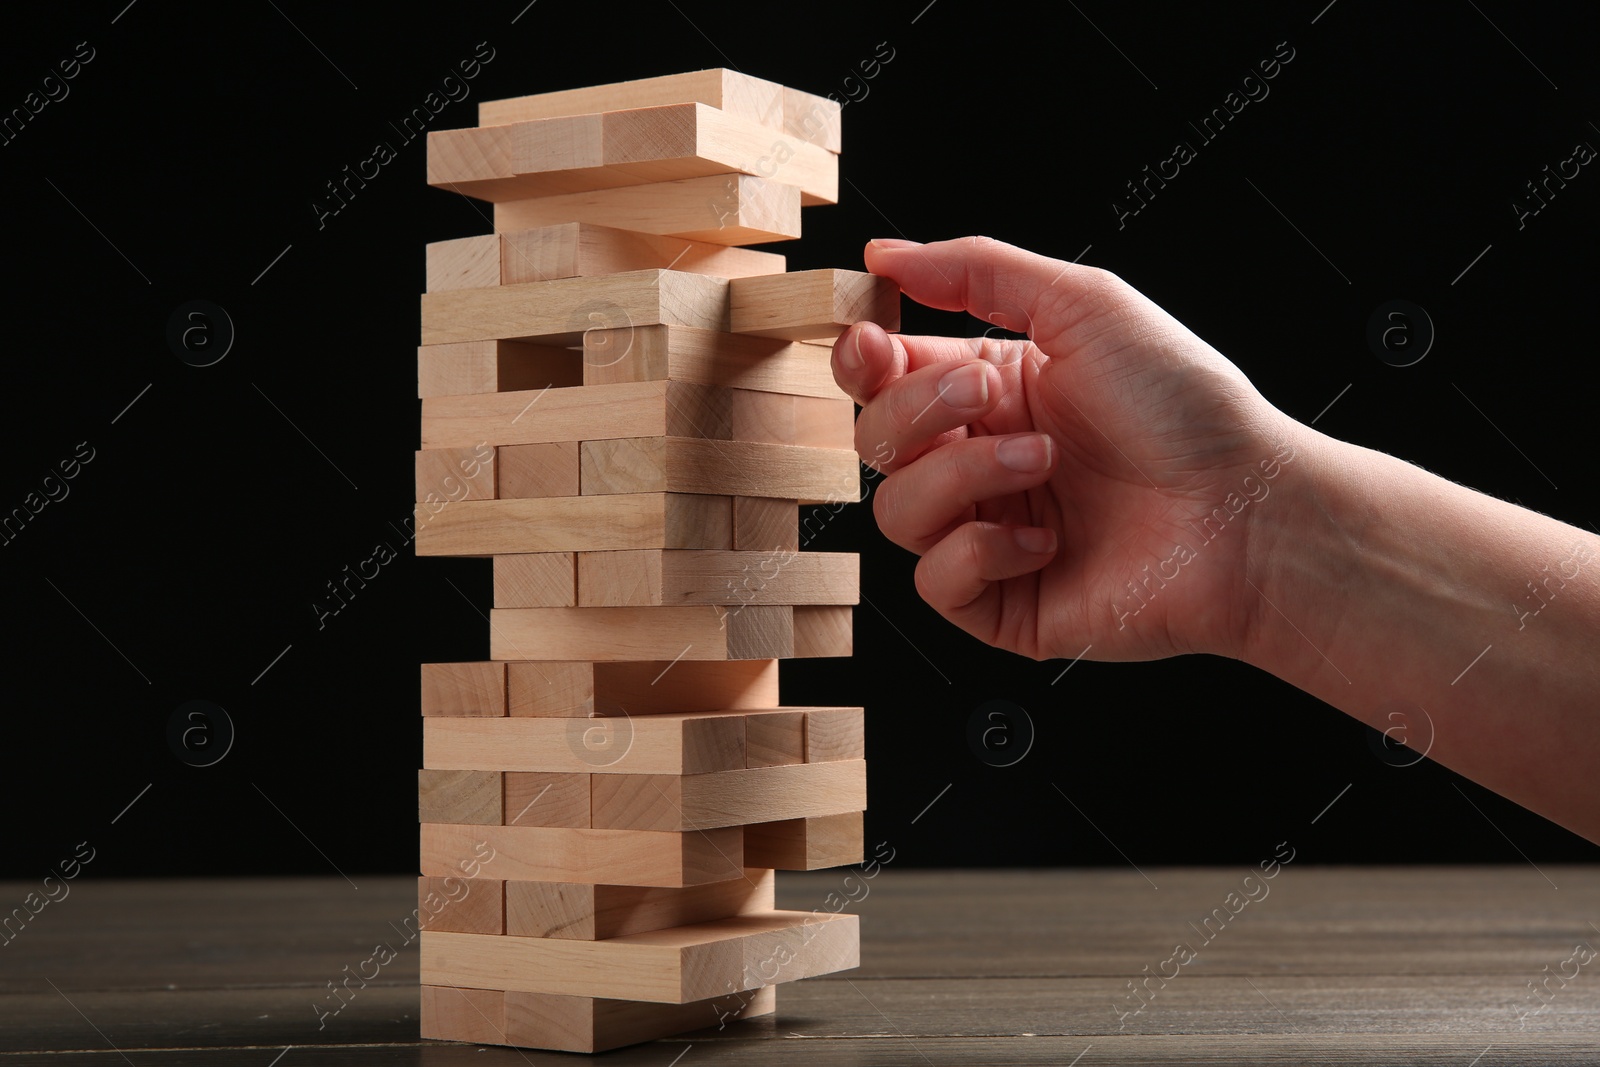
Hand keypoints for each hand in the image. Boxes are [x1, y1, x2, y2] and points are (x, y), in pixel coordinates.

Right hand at [833, 236, 1297, 662]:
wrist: (1247, 510)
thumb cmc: (1186, 406)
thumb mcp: (1084, 304)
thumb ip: (977, 271)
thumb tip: (884, 254)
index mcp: (993, 392)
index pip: (884, 377)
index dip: (861, 360)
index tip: (872, 340)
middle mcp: (981, 463)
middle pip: (875, 440)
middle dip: (918, 409)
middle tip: (990, 392)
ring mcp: (988, 535)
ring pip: (895, 511)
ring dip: (963, 476)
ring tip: (1044, 463)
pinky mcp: (1002, 604)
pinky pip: (934, 581)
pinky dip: (982, 551)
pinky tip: (1048, 541)